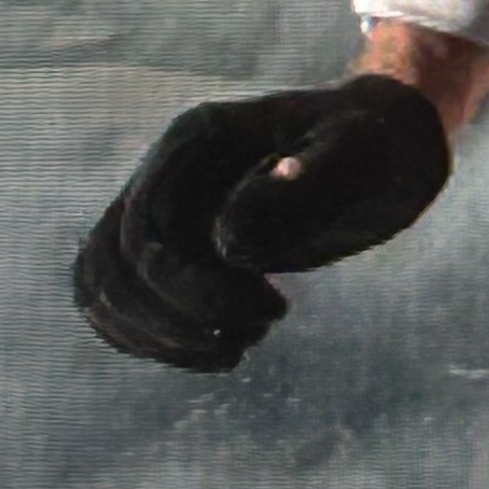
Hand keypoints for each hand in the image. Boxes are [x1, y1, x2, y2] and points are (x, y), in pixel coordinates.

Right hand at [71, 75, 452, 373]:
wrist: (385, 142)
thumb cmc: (380, 145)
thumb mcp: (361, 158)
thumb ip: (307, 187)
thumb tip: (229, 240)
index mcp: (198, 138)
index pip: (150, 230)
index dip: (194, 289)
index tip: (274, 311)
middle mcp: (165, 169)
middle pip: (116, 262)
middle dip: (174, 319)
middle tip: (256, 335)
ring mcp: (160, 205)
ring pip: (102, 284)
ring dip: (155, 336)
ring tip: (236, 348)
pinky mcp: (169, 242)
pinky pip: (117, 297)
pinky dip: (151, 337)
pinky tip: (217, 350)